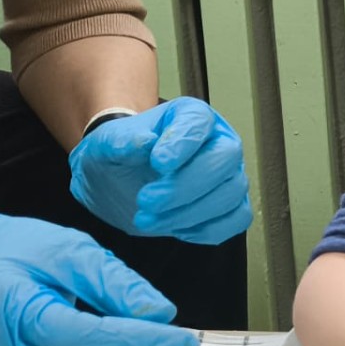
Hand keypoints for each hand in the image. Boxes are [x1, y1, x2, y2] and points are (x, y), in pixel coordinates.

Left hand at [69, 97, 251, 243]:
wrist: (121, 182)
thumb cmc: (121, 155)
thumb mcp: (107, 143)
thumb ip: (122, 140)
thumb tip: (145, 142)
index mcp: (190, 116)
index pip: (199, 121)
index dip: (183, 143)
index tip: (157, 163)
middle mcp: (218, 141)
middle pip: (225, 158)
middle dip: (186, 185)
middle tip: (146, 200)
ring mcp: (229, 174)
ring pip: (231, 193)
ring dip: (189, 213)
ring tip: (148, 219)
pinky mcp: (232, 204)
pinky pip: (237, 219)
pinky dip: (208, 229)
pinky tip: (177, 229)